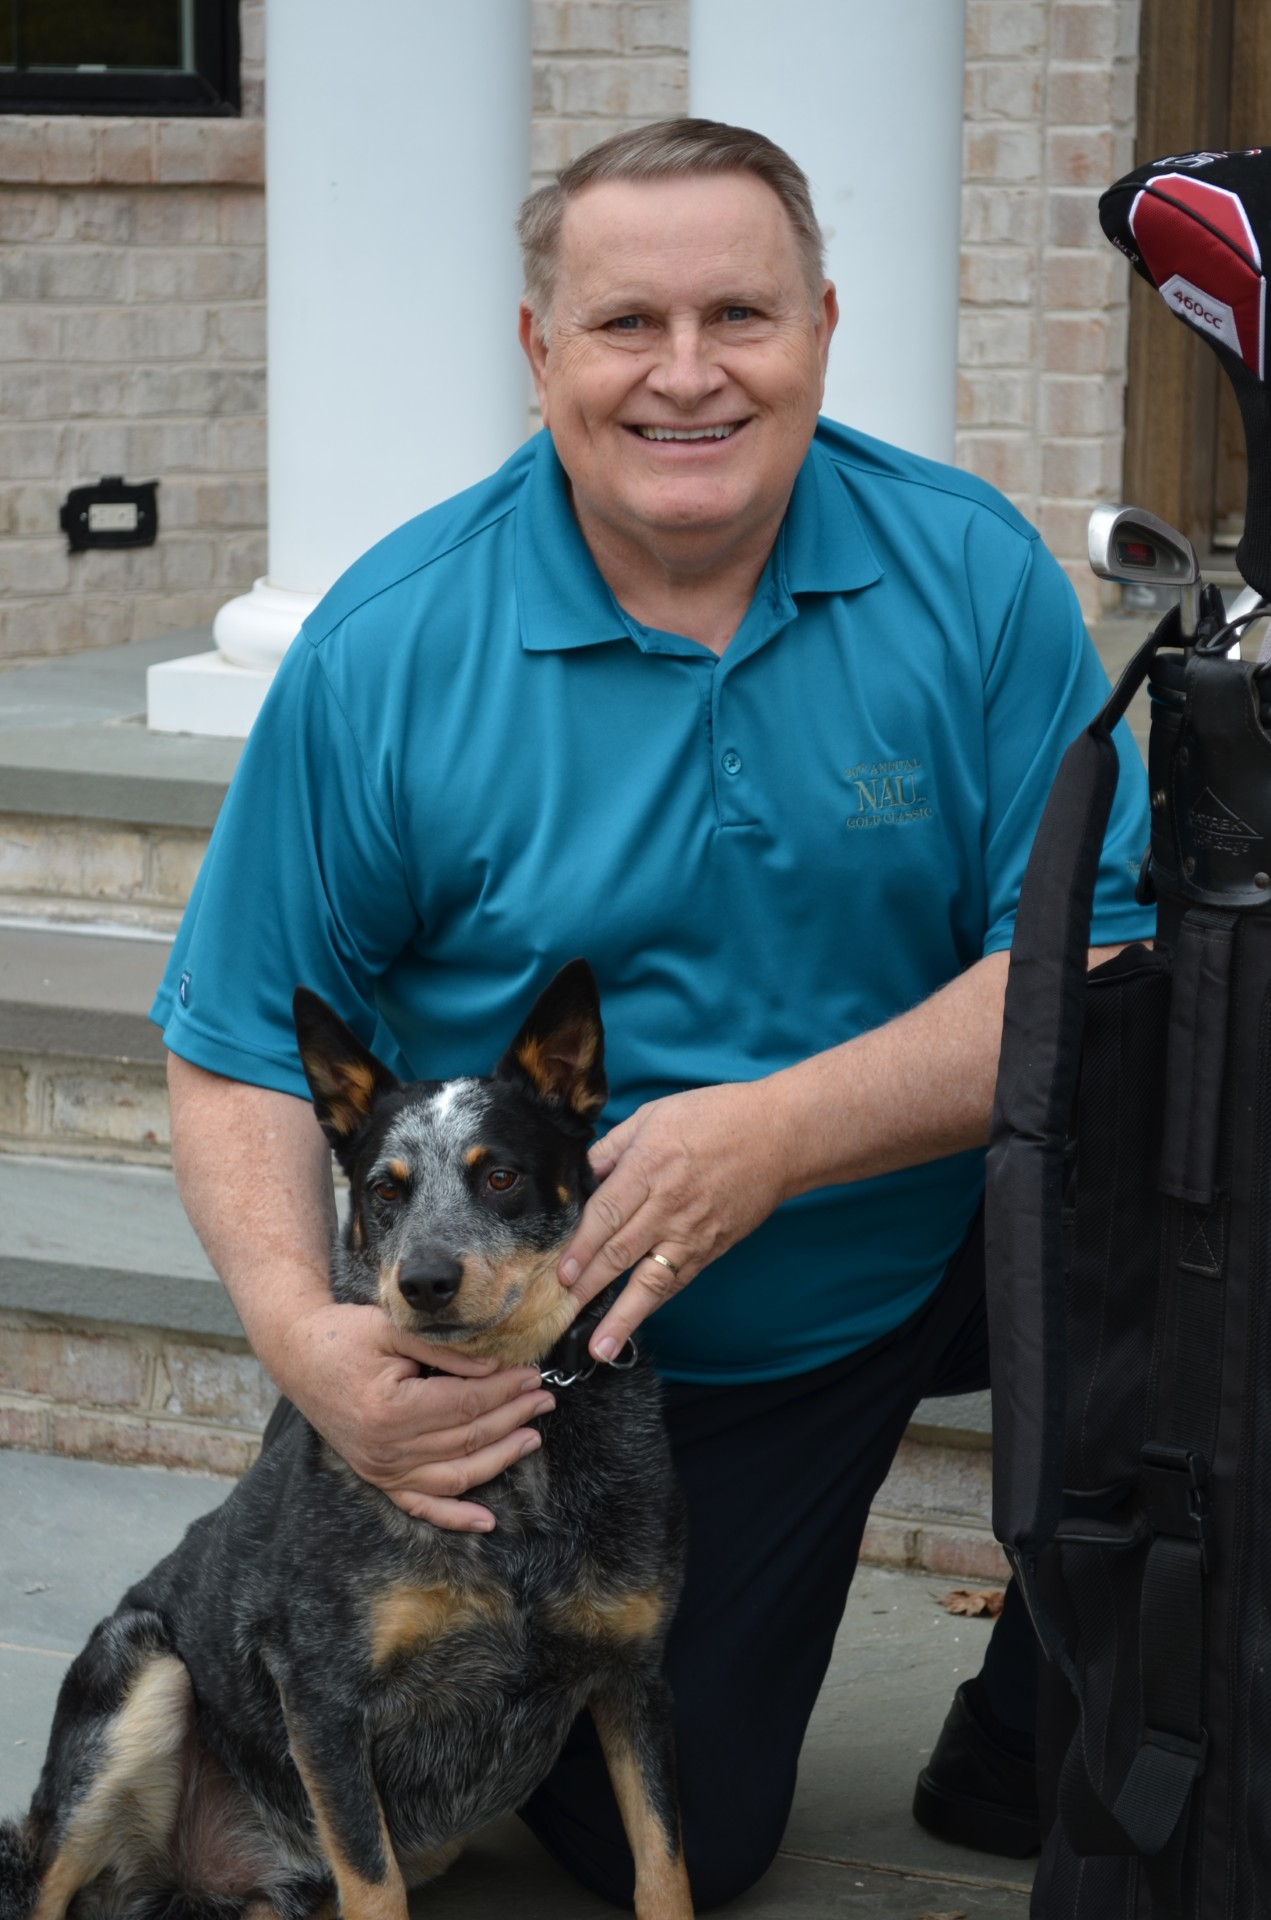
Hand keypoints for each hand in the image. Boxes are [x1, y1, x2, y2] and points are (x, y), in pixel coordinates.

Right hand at [277, 1300, 554, 1531]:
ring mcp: (382, 1469)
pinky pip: (422, 1506)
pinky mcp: (378, 1478)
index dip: (504, 1391)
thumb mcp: (393, 1328)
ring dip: (500, 1459)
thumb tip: (493, 1369)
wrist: (298, 1356)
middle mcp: (387, 1449)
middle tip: (544, 1398)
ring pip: (456, 1475)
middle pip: (467, 1439)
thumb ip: (444, 1350)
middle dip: (513, 1417)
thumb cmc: (345, 1336)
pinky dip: (455, 1517)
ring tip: (532, 1437)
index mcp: (391, 1409)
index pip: (465, 1404)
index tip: (531, 1375)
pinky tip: (486, 1521)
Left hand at [557, 1080, 790, 1360]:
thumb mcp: (654, 1115)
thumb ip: (613, 1147)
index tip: (560, 1272)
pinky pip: (677, 1280)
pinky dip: (653, 1304)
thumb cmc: (716, 1117)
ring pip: (650, 1280)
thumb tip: (581, 1176)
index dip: (580, 1247)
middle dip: (588, 1286)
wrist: (778, 1136)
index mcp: (649, 1167)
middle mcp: (668, 1205)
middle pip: (620, 1252)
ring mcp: (692, 1231)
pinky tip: (634, 1322)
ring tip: (599, 1346)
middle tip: (559, 1314)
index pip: (605, 1215)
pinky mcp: (712, 1248)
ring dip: (622, 1316)